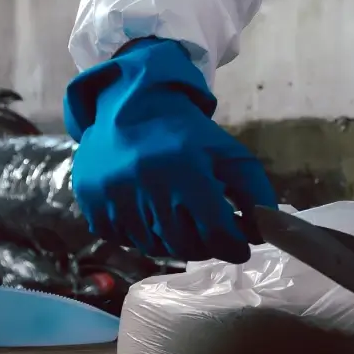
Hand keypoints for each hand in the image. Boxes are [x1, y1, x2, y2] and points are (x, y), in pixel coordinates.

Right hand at [64, 38, 276, 263]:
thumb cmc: (186, 134)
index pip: (216, 232)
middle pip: (185, 245)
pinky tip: (151, 214)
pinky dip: (142, 235)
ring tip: (182, 222)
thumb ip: (255, 192)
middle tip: (213, 236)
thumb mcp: (229, 154)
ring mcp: (114, 195)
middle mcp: (147, 185)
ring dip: (174, 242)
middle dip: (207, 246)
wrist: (130, 106)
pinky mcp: (91, 201)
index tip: (241, 248)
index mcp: (186, 170)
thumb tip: (262, 233)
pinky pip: (123, 239)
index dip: (234, 246)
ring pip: (154, 246)